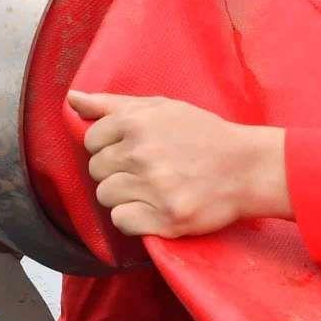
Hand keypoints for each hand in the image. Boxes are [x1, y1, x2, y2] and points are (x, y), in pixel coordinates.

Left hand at [71, 90, 290, 238]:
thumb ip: (112, 104)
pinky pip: (122, 221)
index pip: (91, 140)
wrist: (248, 167)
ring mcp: (154, 187)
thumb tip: (72, 99)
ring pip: (106, 196)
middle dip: (116, 171)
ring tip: (152, 189)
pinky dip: (134, 219)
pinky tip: (155, 208)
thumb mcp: (162, 108)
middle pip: (96, 170)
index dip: (109, 147)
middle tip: (147, 171)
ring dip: (125, 195)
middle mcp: (142, 154)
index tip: (133, 150)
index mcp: (137, 123)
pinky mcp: (166, 218)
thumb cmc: (204, 135)